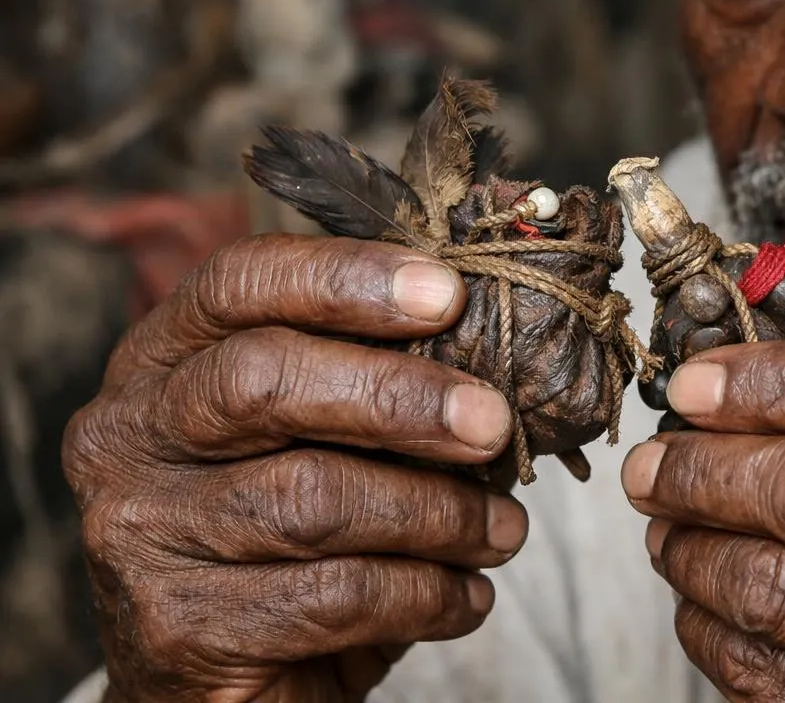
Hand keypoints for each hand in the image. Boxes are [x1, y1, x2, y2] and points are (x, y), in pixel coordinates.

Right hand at [63, 235, 529, 702]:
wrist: (224, 688)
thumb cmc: (289, 536)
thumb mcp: (318, 439)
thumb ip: (371, 378)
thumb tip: (495, 338)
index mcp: (160, 360)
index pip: (237, 282)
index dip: (345, 277)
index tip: (448, 293)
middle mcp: (126, 435)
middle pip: (265, 380)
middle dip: (400, 396)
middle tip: (494, 423)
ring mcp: (138, 534)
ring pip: (311, 498)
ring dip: (437, 514)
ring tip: (503, 531)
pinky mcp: (176, 628)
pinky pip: (332, 596)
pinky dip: (426, 594)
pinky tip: (467, 596)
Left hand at [621, 341, 784, 702]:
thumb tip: (784, 365)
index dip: (775, 381)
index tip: (696, 383)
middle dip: (708, 469)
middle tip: (652, 462)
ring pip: (779, 591)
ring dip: (695, 551)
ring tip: (667, 528)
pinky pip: (774, 681)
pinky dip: (714, 633)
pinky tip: (702, 604)